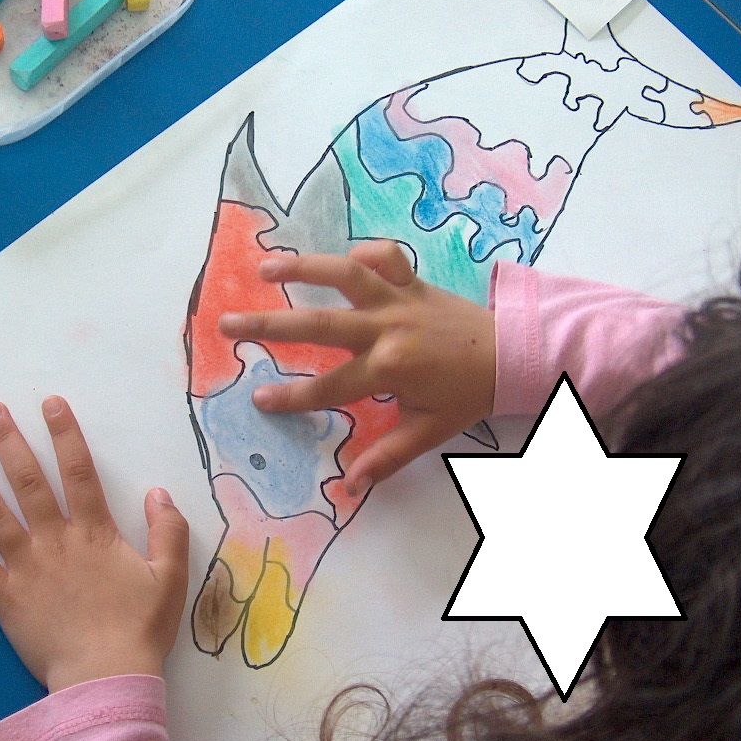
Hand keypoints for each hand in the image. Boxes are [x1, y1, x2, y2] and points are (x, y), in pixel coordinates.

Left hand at [0, 397, 188, 692]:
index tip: (50, 404)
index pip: (79, 472)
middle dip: (8, 441)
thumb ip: (168, 531)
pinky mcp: (2, 595)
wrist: (104, 676)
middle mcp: (54, 540)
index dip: (65, 434)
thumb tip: (158, 493)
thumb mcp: (170, 577)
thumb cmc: (139, 629)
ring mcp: (24, 566)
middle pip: (28, 481)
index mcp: (94, 532)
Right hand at [218, 240, 495, 491]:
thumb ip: (388, 456)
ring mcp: (398, 300)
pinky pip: (384, 257)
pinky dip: (363, 253)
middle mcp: (387, 329)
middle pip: (318, 326)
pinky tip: (341, 259)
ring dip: (304, 268)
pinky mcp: (413, 280)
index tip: (257, 400)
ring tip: (265, 268)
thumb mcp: (429, 431)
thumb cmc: (467, 395)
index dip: (291, 397)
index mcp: (389, 369)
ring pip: (345, 275)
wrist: (512, 353)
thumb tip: (350, 486)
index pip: (329, 387)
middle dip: (269, 326)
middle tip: (228, 324)